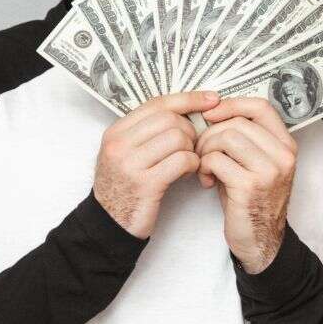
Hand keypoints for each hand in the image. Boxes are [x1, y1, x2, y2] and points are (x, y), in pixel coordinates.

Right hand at [94, 91, 215, 238]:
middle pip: (171, 119)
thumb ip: (150, 131)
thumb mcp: (129, 153)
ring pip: (178, 138)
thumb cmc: (127, 185)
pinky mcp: (145, 184)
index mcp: (116, 131)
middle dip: (190, 131)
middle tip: (191, 148)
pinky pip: (182, 160)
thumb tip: (191, 108)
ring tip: (186, 163)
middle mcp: (119, 144)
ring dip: (191, 150)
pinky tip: (186, 174)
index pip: (158, 103)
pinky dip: (192, 165)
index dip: (188, 99)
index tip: (212, 99)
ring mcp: (130, 164)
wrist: (110, 224)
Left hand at [196, 97, 297, 271]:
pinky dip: (205, 168)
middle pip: (238, 122)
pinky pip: (217, 160)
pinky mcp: (250, 186)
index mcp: (286, 144)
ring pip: (227, 138)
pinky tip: (207, 181)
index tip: (211, 113)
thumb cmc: (251, 199)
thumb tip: (212, 113)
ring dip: (206, 150)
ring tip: (204, 166)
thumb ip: (245, 139)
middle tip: (202, 151)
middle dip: (210, 133)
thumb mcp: (256, 164)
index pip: (261, 107)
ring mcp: (270, 170)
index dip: (232, 104)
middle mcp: (283, 154)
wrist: (260, 239)